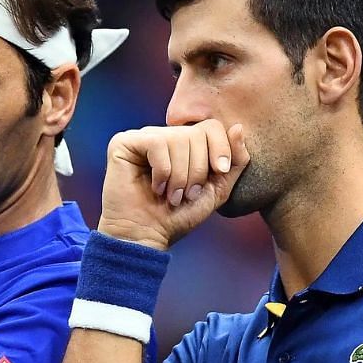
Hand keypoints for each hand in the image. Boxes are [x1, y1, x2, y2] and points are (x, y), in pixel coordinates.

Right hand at [98, 120, 249, 249]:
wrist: (148, 236)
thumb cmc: (179, 215)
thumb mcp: (217, 189)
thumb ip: (234, 161)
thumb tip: (238, 128)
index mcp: (186, 143)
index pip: (212, 127)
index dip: (220, 149)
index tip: (218, 173)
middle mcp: (165, 135)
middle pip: (197, 133)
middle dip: (198, 170)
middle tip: (186, 194)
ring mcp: (144, 137)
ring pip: (178, 139)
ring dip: (180, 176)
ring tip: (171, 195)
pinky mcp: (124, 142)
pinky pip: (156, 144)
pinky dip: (162, 172)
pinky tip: (154, 188)